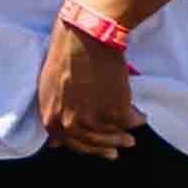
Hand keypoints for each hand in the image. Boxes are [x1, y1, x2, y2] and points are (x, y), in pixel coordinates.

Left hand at [38, 11, 138, 155]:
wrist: (85, 38)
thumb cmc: (65, 56)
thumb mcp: (48, 89)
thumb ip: (54, 115)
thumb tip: (54, 144)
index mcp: (51, 120)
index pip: (72, 144)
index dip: (90, 148)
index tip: (103, 150)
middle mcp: (70, 125)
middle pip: (94, 143)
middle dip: (110, 145)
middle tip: (124, 144)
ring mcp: (93, 120)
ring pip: (113, 135)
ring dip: (124, 135)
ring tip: (133, 134)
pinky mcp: (116, 112)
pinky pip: (130, 121)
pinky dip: (137, 118)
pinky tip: (140, 115)